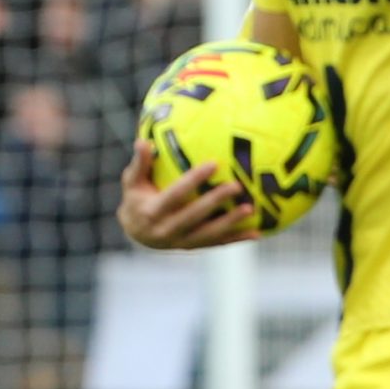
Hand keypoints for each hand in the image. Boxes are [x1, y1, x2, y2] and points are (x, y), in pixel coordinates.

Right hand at [115, 138, 256, 249]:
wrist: (135, 233)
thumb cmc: (136, 198)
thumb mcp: (132, 182)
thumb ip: (139, 163)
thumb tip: (143, 140)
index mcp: (152, 212)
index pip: (175, 195)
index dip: (193, 180)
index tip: (213, 164)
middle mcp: (166, 230)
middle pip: (195, 215)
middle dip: (216, 201)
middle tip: (237, 186)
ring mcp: (180, 242)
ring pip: (209, 233)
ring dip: (231, 223)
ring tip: (251, 209)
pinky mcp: (193, 248)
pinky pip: (217, 244)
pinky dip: (237, 239)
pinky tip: (257, 232)